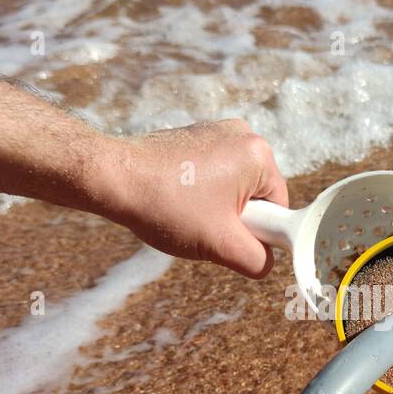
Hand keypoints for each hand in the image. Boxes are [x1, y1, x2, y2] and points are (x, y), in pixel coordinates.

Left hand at [93, 119, 288, 277]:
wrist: (113, 178)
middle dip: (235, 219)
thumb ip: (258, 260)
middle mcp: (242, 134)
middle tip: (204, 228)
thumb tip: (265, 262)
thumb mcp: (223, 246)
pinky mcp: (194, 136)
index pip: (278, 206)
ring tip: (186, 214)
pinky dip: (200, 193)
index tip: (227, 236)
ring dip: (216, 208)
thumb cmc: (169, 207)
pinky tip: (176, 201)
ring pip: (232, 187)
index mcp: (258, 153)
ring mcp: (216, 131)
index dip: (258, 231)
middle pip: (256, 195)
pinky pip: (212, 174)